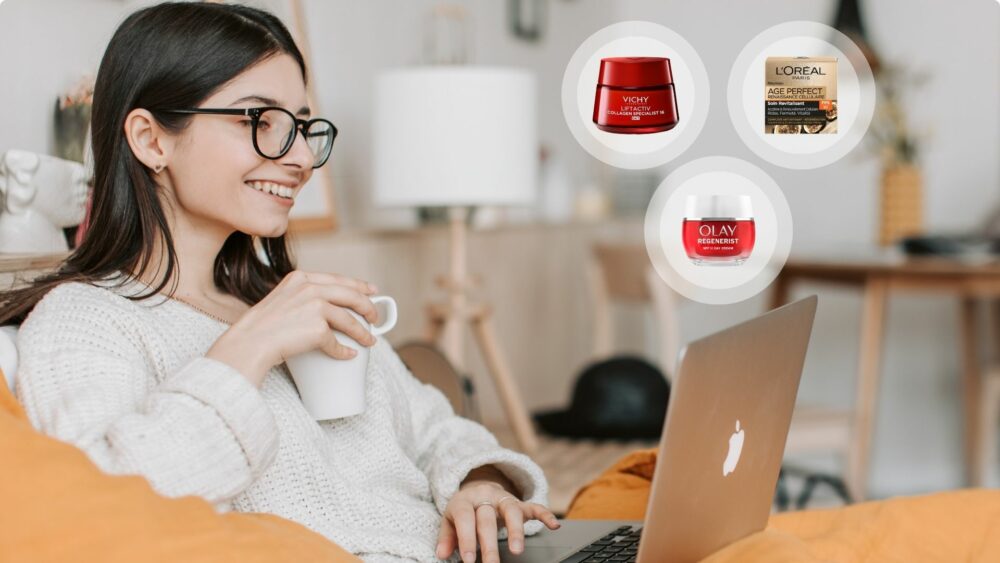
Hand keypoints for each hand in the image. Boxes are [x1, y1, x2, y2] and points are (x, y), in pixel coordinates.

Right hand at [207, 270, 379, 385]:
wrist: (248, 343)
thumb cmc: (261, 327)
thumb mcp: (281, 299)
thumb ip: (302, 297)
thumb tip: (328, 309)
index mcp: (301, 278)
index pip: (338, 279)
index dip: (359, 285)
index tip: (372, 291)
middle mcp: (309, 288)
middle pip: (351, 295)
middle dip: (368, 307)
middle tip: (375, 318)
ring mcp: (314, 307)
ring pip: (349, 320)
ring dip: (362, 333)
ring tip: (370, 341)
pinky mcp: (317, 328)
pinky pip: (337, 342)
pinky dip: (344, 351)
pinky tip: (348, 355)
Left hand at [436, 479, 559, 562]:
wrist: (477, 488)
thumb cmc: (464, 510)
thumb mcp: (450, 520)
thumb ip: (447, 537)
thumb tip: (442, 553)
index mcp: (464, 501)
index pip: (465, 518)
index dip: (467, 539)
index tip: (469, 560)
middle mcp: (485, 497)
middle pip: (488, 519)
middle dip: (489, 544)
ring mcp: (503, 498)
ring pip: (511, 510)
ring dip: (515, 531)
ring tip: (517, 550)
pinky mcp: (519, 502)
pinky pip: (534, 506)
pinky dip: (545, 515)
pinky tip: (554, 526)